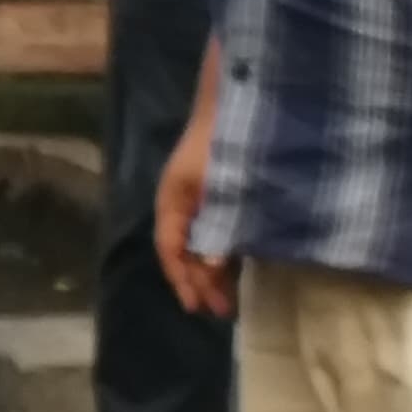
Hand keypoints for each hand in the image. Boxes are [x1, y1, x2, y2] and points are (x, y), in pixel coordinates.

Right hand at [154, 121, 232, 318]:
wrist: (240, 101)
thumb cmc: (224, 141)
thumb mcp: (220, 186)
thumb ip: (218, 224)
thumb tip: (214, 263)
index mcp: (173, 200)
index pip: (171, 249)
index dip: (182, 279)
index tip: (196, 306)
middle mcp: (183, 202)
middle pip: (187, 250)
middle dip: (201, 281)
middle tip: (221, 310)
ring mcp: (202, 198)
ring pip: (202, 242)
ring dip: (214, 270)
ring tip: (230, 297)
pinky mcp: (222, 193)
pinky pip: (218, 229)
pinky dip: (226, 250)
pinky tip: (239, 264)